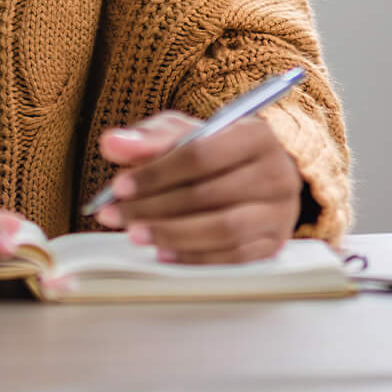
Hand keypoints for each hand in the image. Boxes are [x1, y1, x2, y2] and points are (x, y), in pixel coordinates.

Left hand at [95, 109, 302, 263]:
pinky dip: (193, 257)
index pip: (200, 155)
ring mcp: (279, 213)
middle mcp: (275, 174)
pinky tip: (162, 253)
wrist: (259, 175)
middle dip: (154, 207)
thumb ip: (149, 138)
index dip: (156, 172)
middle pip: (208, 195)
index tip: (119, 186)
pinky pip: (231, 257)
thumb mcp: (185, 133)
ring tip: (134, 234)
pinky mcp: (274, 245)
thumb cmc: (216, 151)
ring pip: (222, 230)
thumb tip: (112, 144)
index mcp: (255, 135)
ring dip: (171, 235)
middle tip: (114, 215)